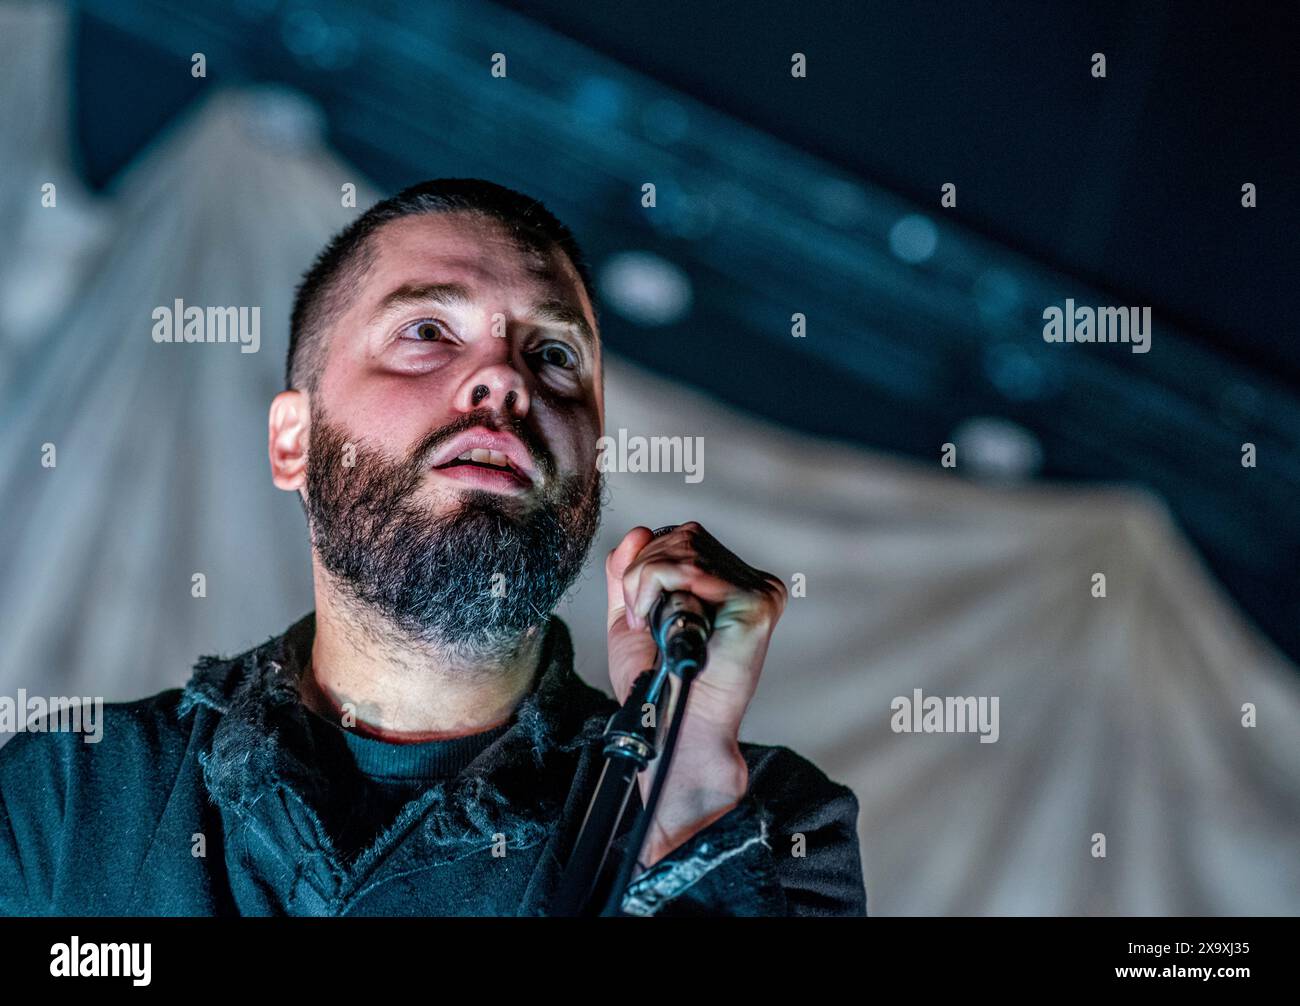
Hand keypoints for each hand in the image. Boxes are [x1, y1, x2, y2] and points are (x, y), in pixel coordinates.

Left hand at [605, 523, 788, 863]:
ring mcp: (757, 590)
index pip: (683, 539)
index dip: (647, 567)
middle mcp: (749, 582)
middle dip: (641, 574)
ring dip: (644, 585)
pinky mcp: (757, 603)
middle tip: (641, 622)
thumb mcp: (632, 618)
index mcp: (728, 582)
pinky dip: (657, 590)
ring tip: (650, 626)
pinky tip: (662, 625)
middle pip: (682, 536)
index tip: (640, 613)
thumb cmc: (659, 682)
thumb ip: (629, 574)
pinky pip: (689, 569)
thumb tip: (638, 531)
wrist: (676, 724)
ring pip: (682, 548)